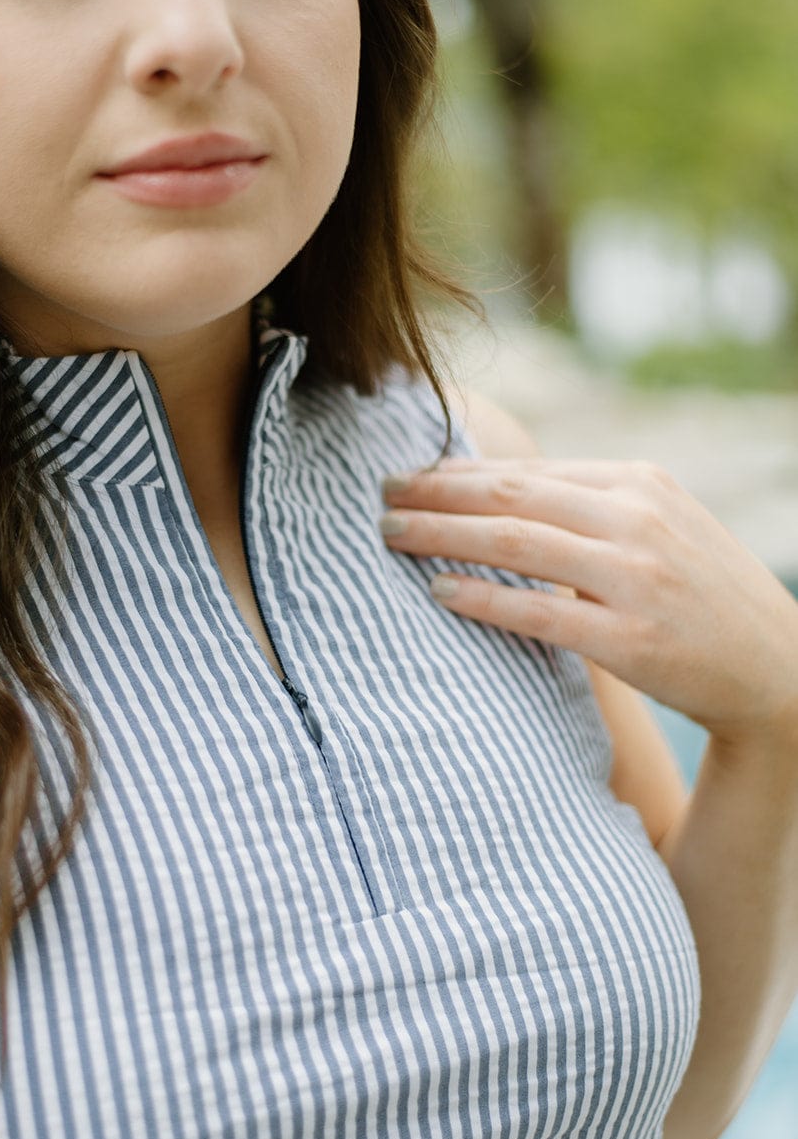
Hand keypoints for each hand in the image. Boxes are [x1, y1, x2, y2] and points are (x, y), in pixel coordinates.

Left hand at [379, 458, 797, 746]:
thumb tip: (502, 491)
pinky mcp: (631, 636)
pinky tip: (438, 590)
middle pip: (510, 495)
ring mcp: (635, 577)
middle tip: (380, 494)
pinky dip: (482, 597)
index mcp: (639, 484)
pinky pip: (538, 611)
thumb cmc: (702, 594)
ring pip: (515, 542)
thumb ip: (592, 505)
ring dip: (442, 535)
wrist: (777, 668)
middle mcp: (636, 519)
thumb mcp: (659, 525)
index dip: (460, 472)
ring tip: (390, 533)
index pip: (529, 471)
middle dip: (437, 493)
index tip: (411, 474)